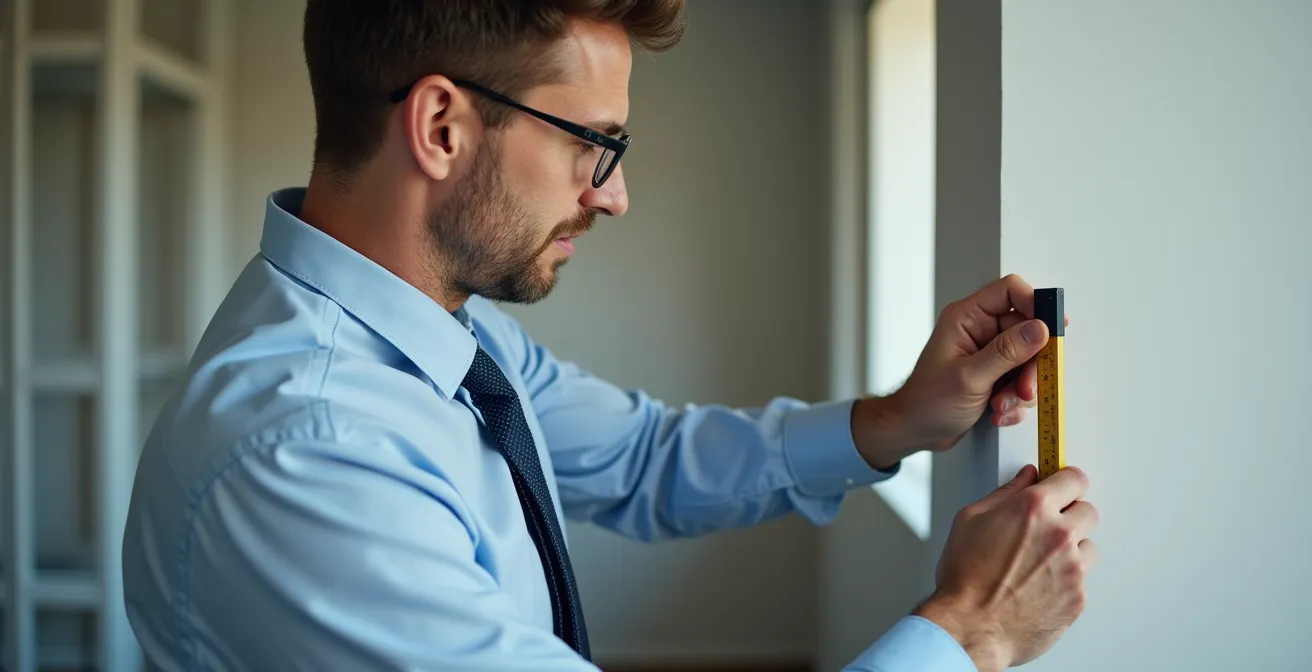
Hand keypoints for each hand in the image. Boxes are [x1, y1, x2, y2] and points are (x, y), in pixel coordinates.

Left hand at [898, 274, 1065, 450]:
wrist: (915, 430)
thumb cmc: (927, 402)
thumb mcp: (970, 377)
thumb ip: (1007, 352)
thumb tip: (1040, 329)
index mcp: (967, 318)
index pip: (1010, 291)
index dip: (1035, 305)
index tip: (1050, 333)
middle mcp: (979, 330)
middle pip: (1027, 330)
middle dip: (1030, 365)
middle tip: (1024, 387)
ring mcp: (988, 353)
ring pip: (1028, 360)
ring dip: (1021, 388)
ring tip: (1001, 404)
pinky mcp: (995, 374)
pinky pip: (1021, 380)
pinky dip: (1015, 400)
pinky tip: (997, 411)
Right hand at [914, 465, 1098, 670]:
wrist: (970, 627)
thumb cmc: (965, 578)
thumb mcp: (970, 520)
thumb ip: (1004, 493)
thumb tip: (1024, 479)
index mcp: (1033, 509)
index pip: (1073, 479)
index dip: (1066, 481)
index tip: (1063, 484)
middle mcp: (1059, 535)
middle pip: (1087, 511)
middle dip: (1069, 515)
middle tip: (1046, 527)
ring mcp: (1073, 568)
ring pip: (1088, 547)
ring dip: (1071, 550)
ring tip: (1038, 562)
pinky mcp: (1078, 597)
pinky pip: (1082, 580)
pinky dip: (1064, 581)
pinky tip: (1037, 585)